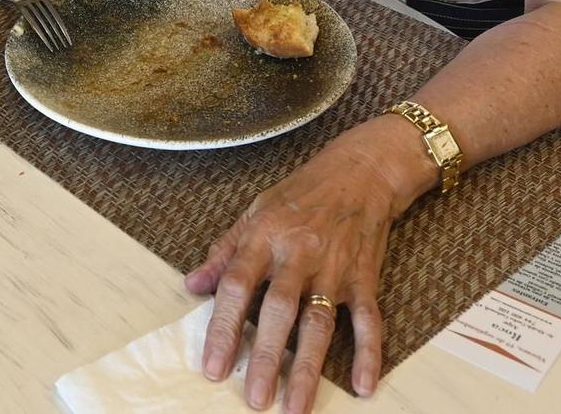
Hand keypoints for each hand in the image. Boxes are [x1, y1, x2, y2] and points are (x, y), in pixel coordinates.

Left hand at [186, 122, 426, 410]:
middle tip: (254, 399)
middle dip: (267, 357)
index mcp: (264, 237)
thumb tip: (192, 285)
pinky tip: (363, 386)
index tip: (213, 368)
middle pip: (279, 311)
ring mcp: (335, 269)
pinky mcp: (365, 278)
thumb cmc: (302, 194)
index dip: (223, 327)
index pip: (237, 286)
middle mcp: (299, 254)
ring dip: (308, 368)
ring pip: (320, 323)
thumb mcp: (254, 211)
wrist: (362, 171)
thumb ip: (224, 251)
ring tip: (295, 407)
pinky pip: (368, 320)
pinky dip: (368, 353)